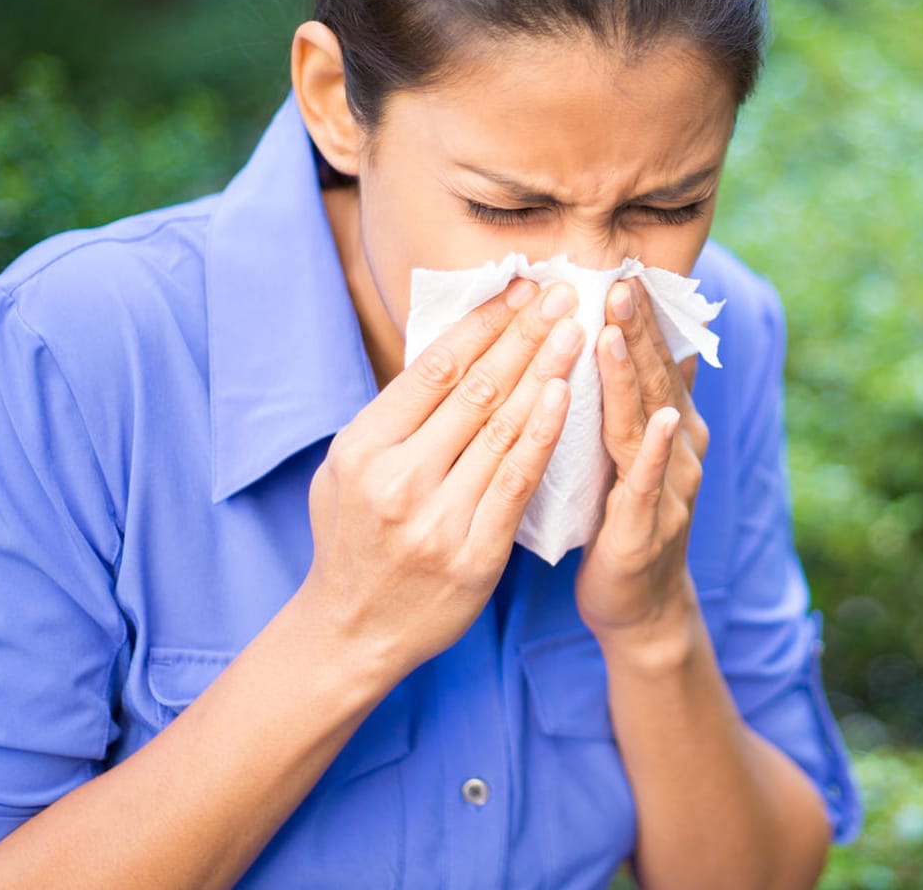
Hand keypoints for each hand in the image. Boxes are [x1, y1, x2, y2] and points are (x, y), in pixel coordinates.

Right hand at [299, 279, 582, 680]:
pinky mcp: (474, 553)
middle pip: (475, 389)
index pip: (434, 368)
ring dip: (544, 371)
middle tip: (562, 292)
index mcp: (363, 447)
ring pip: (502, 427)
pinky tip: (565, 395)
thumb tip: (454, 350)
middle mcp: (397, 477)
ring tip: (575, 329)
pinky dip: (544, 434)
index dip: (483, 323)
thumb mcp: (347, 469)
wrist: (351, 633)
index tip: (520, 287)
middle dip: (523, 334)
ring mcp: (437, 518)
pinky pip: (518, 480)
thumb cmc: (355, 540)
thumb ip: (395, 417)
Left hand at [577, 278, 709, 648]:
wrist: (640, 607)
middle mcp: (680, 450)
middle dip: (639, 330)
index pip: (656, 360)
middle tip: (619, 280)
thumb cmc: (626, 522)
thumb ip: (647, 399)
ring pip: (650, 423)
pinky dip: (653, 452)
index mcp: (670, 427)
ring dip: (637, 376)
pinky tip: (656, 422)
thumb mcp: (632, 451)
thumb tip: (668, 341)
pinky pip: (649, 485)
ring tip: (617, 332)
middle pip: (657, 380)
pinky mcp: (650, 529)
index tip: (621, 268)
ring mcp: (671, 489)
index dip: (641, 317)